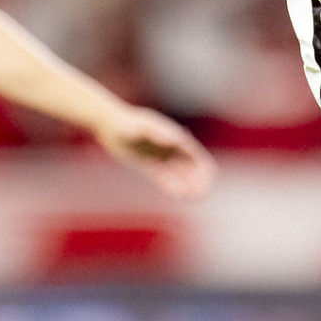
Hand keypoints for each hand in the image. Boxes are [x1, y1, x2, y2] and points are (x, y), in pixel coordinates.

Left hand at [90, 105, 217, 199]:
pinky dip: (171, 184)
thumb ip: (158, 131)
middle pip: (190, 165)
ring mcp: (160, 155)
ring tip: (193, 197)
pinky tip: (177, 193)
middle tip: (203, 194)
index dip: (203, 166)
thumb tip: (176, 139)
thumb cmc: (127, 122)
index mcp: (173, 136)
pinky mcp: (149, 164)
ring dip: (187, 184)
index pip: (194, 153)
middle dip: (198, 179)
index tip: (210, 177)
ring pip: (178, 172)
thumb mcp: (141, 126)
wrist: (110, 125)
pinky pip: (164, 176)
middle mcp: (170, 146)